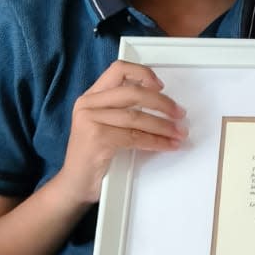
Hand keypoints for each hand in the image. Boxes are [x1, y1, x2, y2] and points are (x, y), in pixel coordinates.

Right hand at [55, 59, 187, 204]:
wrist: (74, 185)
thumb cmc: (92, 157)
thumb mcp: (104, 126)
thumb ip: (122, 111)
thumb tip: (160, 105)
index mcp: (91, 97)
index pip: (118, 70)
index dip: (143, 73)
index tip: (161, 86)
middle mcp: (88, 104)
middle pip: (133, 92)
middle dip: (162, 103)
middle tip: (179, 114)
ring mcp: (90, 120)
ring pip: (137, 116)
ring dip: (164, 126)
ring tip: (178, 133)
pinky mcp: (98, 138)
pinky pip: (135, 136)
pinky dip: (156, 141)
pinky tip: (167, 145)